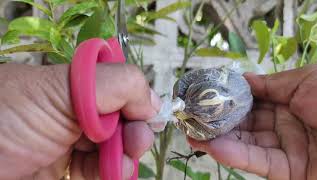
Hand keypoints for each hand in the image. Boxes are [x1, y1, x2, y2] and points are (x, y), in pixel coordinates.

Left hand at [0, 63, 160, 179]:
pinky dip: (114, 174)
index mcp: (74, 88)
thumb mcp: (60, 87)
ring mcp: (72, 147)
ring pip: (116, 151)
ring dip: (126, 158)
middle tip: (136, 141)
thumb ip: (116, 83)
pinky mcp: (69, 174)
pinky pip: (103, 174)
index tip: (145, 116)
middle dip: (135, 131)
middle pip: (122, 121)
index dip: (137, 101)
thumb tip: (153, 100)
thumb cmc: (7, 117)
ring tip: (121, 165)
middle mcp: (76, 115)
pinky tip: (115, 173)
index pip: (120, 90)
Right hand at [189, 64, 316, 179]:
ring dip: (218, 141)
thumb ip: (270, 83)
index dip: (228, 100)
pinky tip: (213, 147)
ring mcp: (286, 149)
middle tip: (191, 120)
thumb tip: (241, 79)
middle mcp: (285, 125)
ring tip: (192, 134)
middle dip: (217, 122)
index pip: (251, 102)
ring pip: (246, 145)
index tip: (205, 98)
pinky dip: (235, 155)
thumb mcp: (303, 80)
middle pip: (244, 124)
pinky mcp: (289, 172)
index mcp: (289, 101)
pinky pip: (258, 163)